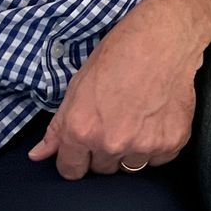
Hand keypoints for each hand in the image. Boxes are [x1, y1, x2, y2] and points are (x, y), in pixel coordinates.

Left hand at [27, 0, 210, 178]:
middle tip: (116, 120)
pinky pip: (158, 159)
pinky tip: (156, 118)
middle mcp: (111, 143)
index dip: (75, 158)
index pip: (71, 170)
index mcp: (81, 130)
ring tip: (138, 117)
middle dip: (105, 150)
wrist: (164, 40)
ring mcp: (144, 145)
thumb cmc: (118, 55)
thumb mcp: (78, 86)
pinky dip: (157, 144)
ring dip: (132, 149)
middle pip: (102, 169)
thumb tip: (38, 155)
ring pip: (131, 166)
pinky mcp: (172, 142)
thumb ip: (58, 127)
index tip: (84, 148)